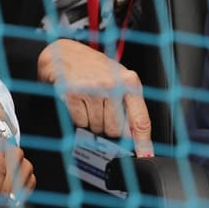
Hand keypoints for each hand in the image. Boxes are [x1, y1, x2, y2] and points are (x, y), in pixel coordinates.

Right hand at [37, 38, 153, 156]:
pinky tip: (78, 101)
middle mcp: (113, 85)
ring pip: (97, 127)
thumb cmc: (92, 66)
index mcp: (129, 81)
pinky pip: (80, 122)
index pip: (140, 119)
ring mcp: (93, 90)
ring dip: (92, 122)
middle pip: (115, 130)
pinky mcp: (73, 94)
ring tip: (89, 102)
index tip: (145, 156)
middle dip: (108, 128)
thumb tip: (135, 136)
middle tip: (102, 111)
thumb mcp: (117, 79)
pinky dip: (78, 117)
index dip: (143, 142)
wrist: (63, 52)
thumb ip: (128, 104)